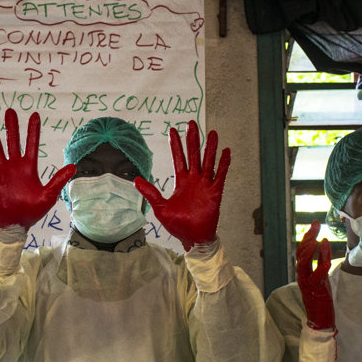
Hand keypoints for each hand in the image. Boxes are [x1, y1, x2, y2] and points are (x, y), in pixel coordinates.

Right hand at [0, 109, 75, 229]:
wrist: (16, 224)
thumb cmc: (33, 211)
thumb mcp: (49, 195)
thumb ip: (58, 180)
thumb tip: (73, 166)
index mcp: (29, 168)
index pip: (31, 144)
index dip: (33, 130)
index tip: (34, 114)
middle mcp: (15, 166)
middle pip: (13, 142)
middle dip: (12, 127)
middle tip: (10, 111)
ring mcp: (3, 172)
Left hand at [135, 120, 229, 249]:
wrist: (193, 238)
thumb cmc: (178, 225)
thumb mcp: (160, 208)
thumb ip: (151, 192)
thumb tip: (135, 179)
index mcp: (181, 182)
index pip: (178, 158)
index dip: (176, 144)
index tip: (172, 130)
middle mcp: (194, 180)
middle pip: (194, 155)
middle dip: (192, 139)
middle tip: (191, 123)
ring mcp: (205, 185)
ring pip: (208, 162)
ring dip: (211, 148)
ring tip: (213, 133)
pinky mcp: (215, 192)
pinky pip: (220, 175)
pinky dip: (223, 164)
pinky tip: (226, 152)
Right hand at [294, 222, 334, 330]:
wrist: (320, 320)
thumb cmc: (321, 298)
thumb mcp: (322, 276)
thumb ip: (321, 261)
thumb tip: (323, 242)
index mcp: (304, 271)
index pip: (303, 250)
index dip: (308, 236)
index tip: (315, 224)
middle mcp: (302, 275)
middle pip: (301, 253)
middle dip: (308, 237)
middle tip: (315, 225)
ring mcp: (307, 283)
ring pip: (303, 263)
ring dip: (310, 250)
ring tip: (316, 239)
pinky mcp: (314, 290)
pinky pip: (316, 276)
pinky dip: (320, 266)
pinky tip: (326, 258)